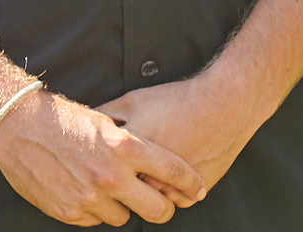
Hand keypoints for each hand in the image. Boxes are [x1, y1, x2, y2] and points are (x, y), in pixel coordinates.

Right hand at [0, 90, 206, 225]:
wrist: (14, 124)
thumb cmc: (59, 118)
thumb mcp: (103, 122)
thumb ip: (129, 148)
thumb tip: (155, 169)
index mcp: (124, 147)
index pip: (174, 171)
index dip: (191, 183)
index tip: (196, 188)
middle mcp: (110, 175)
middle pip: (159, 209)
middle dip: (162, 206)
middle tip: (156, 199)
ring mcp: (89, 196)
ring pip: (124, 217)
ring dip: (120, 205)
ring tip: (104, 187)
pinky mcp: (69, 210)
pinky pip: (94, 220)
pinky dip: (93, 209)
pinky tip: (81, 188)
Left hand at [98, 75, 258, 192]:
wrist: (223, 107)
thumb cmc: (175, 101)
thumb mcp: (131, 101)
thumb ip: (103, 116)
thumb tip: (80, 124)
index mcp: (128, 149)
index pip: (99, 164)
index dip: (97, 158)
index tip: (95, 156)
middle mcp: (148, 172)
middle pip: (121, 186)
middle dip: (116, 177)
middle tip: (116, 167)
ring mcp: (172, 186)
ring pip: (146, 198)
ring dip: (143, 188)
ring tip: (144, 169)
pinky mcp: (192, 193)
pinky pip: (170, 201)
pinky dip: (166, 191)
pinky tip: (165, 173)